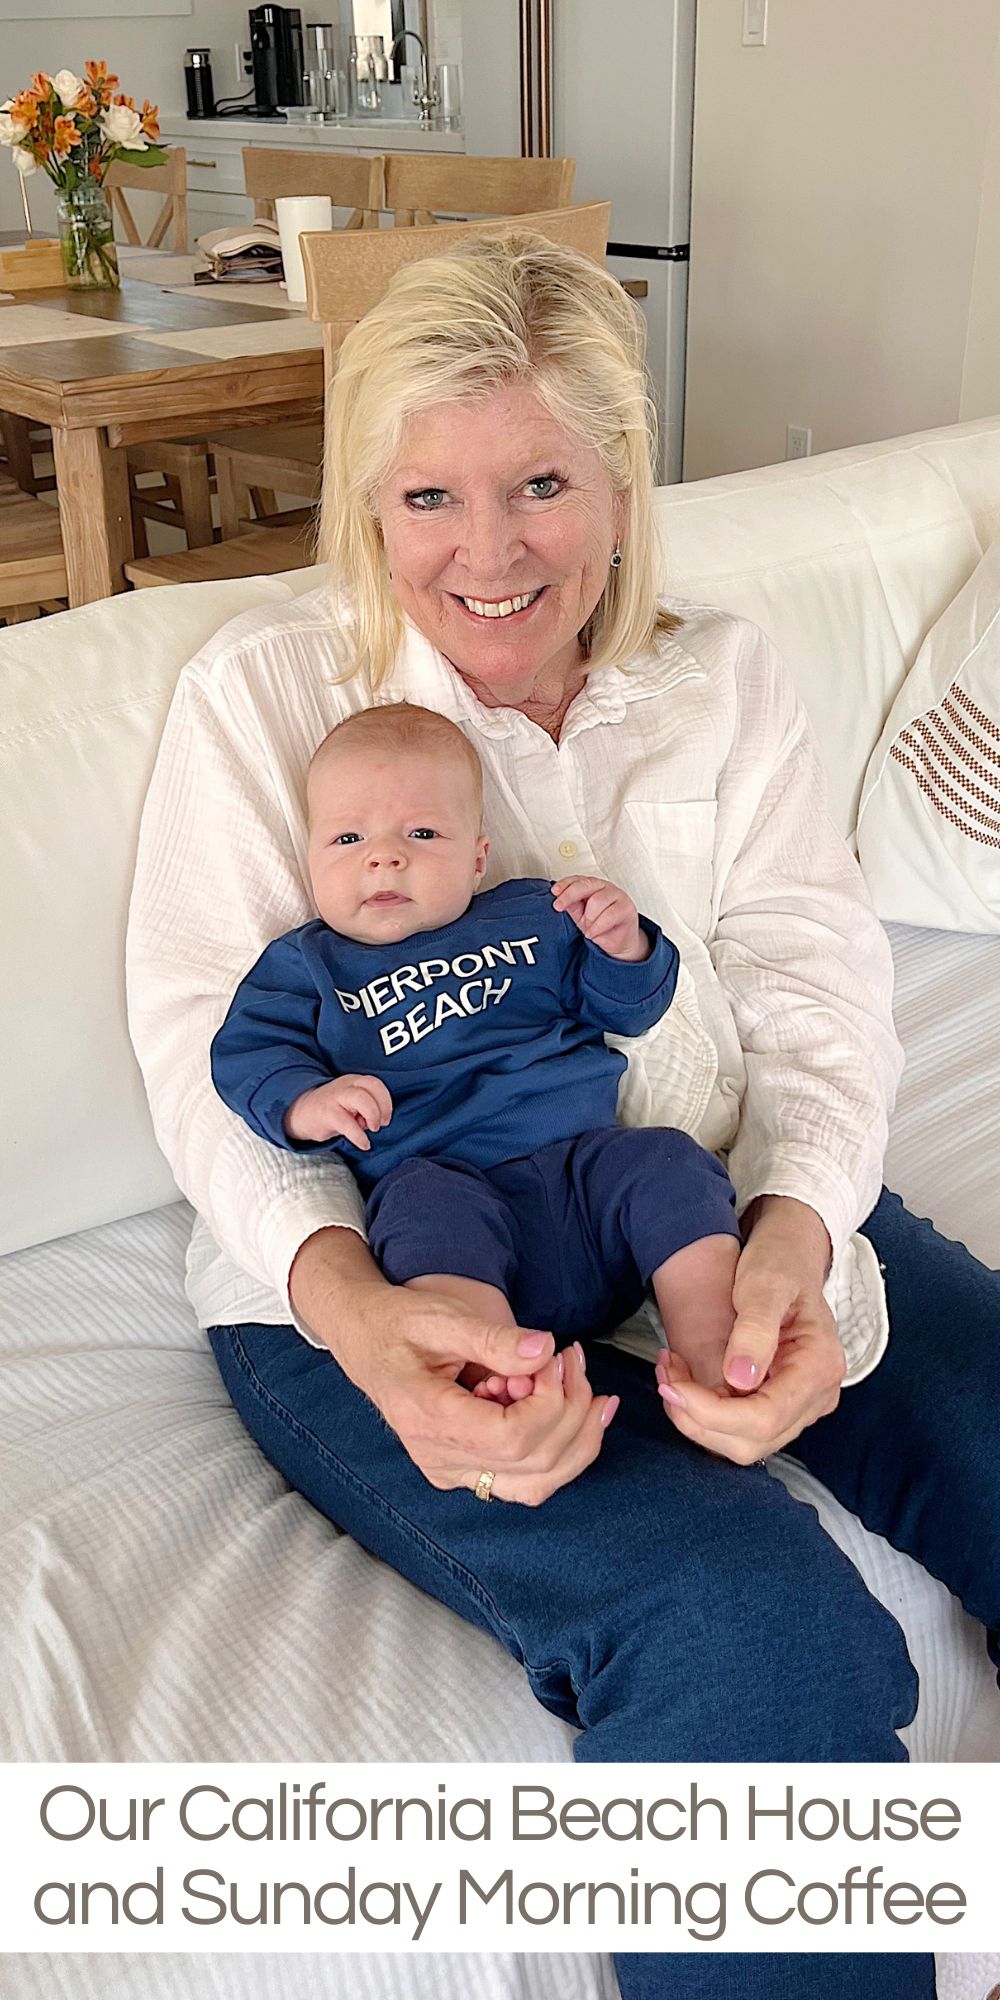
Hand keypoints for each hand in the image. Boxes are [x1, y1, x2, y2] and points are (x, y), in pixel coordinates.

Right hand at [285, 1074, 392, 1148]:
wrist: (302, 1113)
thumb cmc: (332, 1109)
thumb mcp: (351, 1103)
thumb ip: (368, 1107)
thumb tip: (379, 1121)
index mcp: (354, 1081)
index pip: (376, 1084)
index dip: (386, 1102)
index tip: (385, 1119)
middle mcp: (346, 1086)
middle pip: (373, 1086)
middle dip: (383, 1107)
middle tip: (380, 1124)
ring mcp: (336, 1098)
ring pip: (362, 1099)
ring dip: (373, 1115)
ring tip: (371, 1129)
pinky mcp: (328, 1114)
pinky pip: (348, 1124)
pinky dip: (360, 1137)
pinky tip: (364, 1144)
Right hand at [289, 1230, 618, 1504]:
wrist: (365, 1338)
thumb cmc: (399, 1322)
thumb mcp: (442, 1317)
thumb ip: (494, 1338)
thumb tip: (545, 1350)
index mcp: (428, 1418)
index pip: (512, 1438)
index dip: (551, 1402)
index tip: (554, 1357)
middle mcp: (439, 1459)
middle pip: (535, 1462)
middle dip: (572, 1410)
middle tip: (571, 1359)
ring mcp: (452, 1471)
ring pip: (538, 1484)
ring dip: (577, 1439)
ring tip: (588, 1390)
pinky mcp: (466, 1470)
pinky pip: (527, 1479)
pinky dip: (563, 1451)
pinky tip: (577, 1411)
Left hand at [551, 875, 648, 961]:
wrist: (618, 940)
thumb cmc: (600, 925)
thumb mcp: (580, 916)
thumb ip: (572, 905)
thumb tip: (560, 898)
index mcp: (593, 886)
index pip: (578, 880)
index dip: (565, 884)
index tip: (554, 892)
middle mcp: (605, 888)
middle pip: (586, 885)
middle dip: (569, 895)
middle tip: (558, 906)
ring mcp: (618, 896)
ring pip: (597, 901)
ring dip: (589, 918)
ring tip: (589, 927)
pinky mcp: (627, 908)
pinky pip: (609, 915)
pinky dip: (597, 927)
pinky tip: (592, 933)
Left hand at [656, 1196, 843, 1462]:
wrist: (789, 1257)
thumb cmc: (779, 1263)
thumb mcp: (764, 1284)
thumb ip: (754, 1329)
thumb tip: (740, 1380)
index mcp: (820, 1367)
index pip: (764, 1418)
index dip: (712, 1412)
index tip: (673, 1384)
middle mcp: (817, 1396)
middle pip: (752, 1441)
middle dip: (698, 1419)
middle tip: (665, 1377)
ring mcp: (800, 1406)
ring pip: (742, 1444)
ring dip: (696, 1419)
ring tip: (671, 1375)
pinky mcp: (780, 1405)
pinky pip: (739, 1430)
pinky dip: (704, 1413)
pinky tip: (685, 1381)